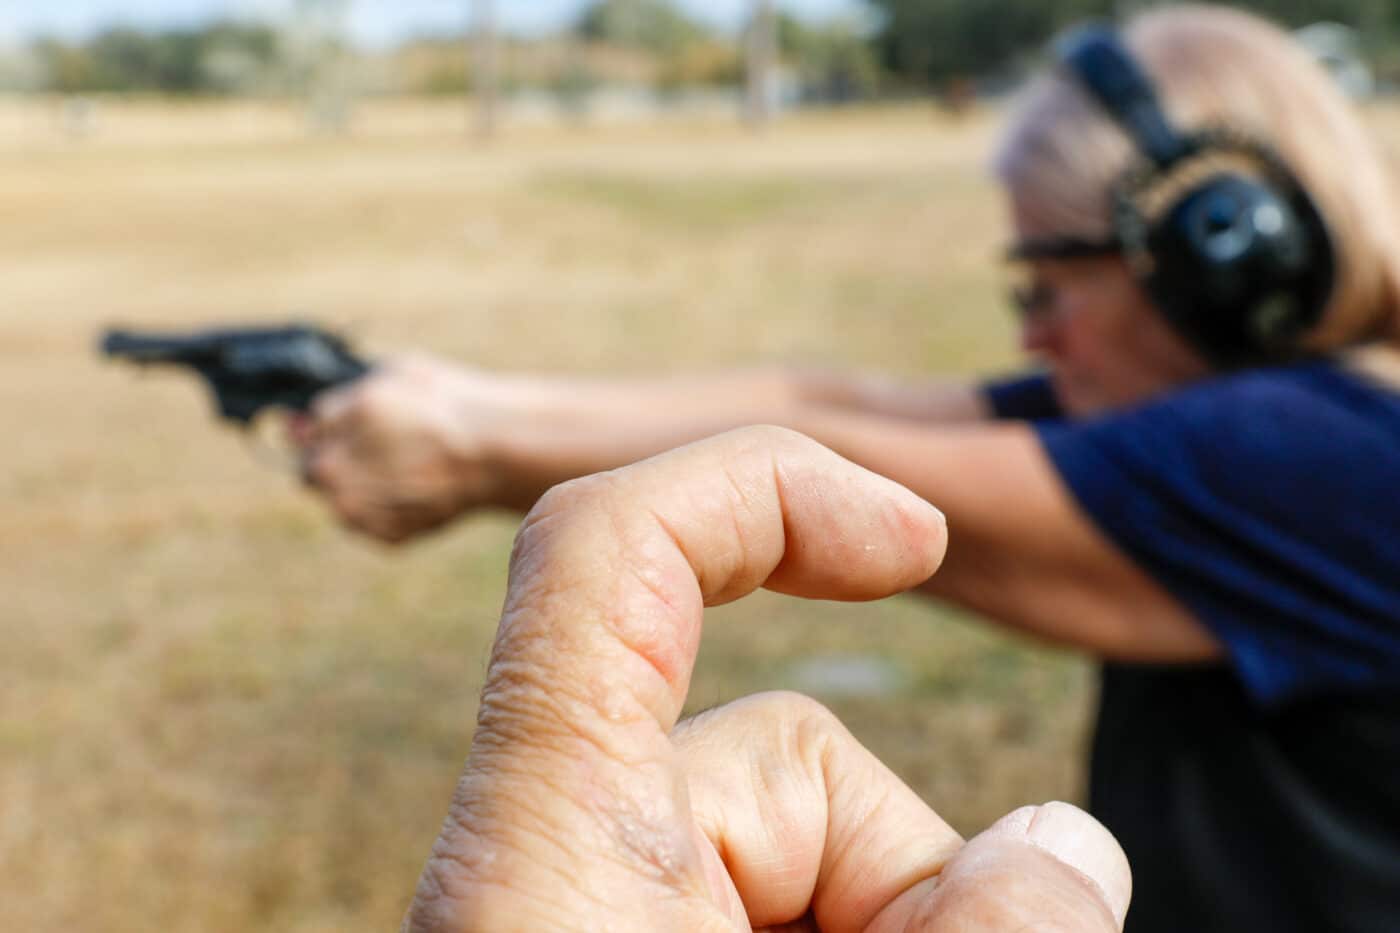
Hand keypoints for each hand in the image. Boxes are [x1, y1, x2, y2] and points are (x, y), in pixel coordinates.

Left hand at [294, 356, 509, 542]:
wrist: (496, 451)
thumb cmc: (451, 404)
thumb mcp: (396, 374)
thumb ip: (346, 394)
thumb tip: (302, 419)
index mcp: (334, 423)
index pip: (307, 429)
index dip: (331, 429)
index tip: (356, 430)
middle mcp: (335, 469)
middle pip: (312, 470)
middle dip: (337, 461)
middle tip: (380, 454)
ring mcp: (356, 507)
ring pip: (339, 501)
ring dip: (358, 489)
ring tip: (406, 472)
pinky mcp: (382, 533)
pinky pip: (369, 522)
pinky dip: (385, 510)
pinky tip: (416, 491)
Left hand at [404, 426, 1130, 930]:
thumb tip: (1069, 849)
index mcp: (548, 833)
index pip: (611, 544)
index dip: (765, 487)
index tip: (908, 538)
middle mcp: (558, 846)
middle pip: (784, 752)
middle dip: (904, 871)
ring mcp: (596, 895)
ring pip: (800, 841)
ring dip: (893, 918)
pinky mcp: (626, 927)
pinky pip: (772, 893)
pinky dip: (847, 927)